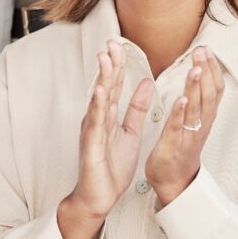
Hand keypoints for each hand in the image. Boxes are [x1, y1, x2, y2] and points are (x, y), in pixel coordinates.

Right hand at [66, 41, 153, 220]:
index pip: (114, 85)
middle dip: (109, 64)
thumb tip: (145, 83)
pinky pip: (96, 124)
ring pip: (98, 100)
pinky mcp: (92, 145)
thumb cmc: (111, 166)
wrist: (99, 196)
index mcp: (107, 115)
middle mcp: (97, 119)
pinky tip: (100, 92)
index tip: (121, 44)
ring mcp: (93, 131)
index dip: (118, 65)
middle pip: (105, 86)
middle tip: (112, 42)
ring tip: (105, 58)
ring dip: (102, 78)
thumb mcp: (130, 132)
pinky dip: (97, 106)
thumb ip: (136, 108)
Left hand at [145, 47, 224, 206]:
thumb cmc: (181, 148)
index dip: (213, 69)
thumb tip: (201, 73)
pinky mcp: (173, 146)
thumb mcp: (194, 120)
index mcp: (205, 117)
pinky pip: (179, 128)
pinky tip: (181, 98)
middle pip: (209, 95)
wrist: (173, 181)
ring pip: (196, 109)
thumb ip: (198, 98)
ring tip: (196, 68)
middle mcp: (201, 125)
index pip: (215, 89)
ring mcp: (189, 136)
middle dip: (207, 71)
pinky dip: (181, 113)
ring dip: (197, 87)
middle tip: (203, 50)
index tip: (208, 49)